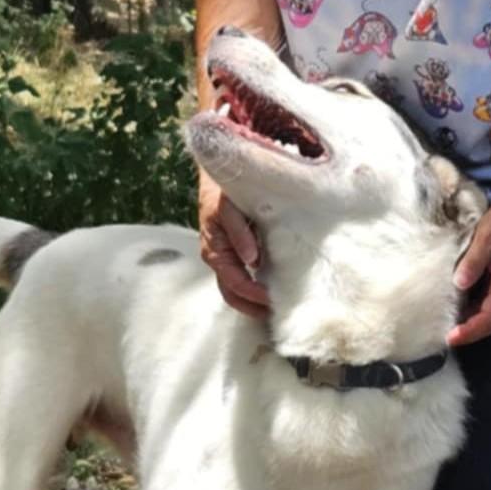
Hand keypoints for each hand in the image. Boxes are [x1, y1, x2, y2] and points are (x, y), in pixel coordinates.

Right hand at [199, 172, 269, 317]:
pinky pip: (239, 278)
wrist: (219, 174)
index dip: (253, 294)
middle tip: (275, 315)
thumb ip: (240, 232)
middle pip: (231, 294)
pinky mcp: (231, 253)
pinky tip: (268, 293)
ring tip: (273, 310)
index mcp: (215, 249)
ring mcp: (222, 257)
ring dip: (252, 302)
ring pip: (234, 290)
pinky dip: (253, 289)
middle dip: (252, 307)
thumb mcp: (230, 207)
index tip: (272, 301)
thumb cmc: (224, 190)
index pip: (234, 282)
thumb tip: (252, 261)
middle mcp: (216, 257)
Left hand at [447, 189, 490, 346]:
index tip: (452, 336)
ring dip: (472, 324)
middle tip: (447, 338)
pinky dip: (474, 311)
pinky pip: (488, 303)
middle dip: (471, 333)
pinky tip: (457, 309)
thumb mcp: (487, 236)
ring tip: (449, 328)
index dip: (472, 329)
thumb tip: (459, 283)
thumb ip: (473, 261)